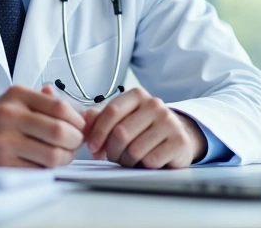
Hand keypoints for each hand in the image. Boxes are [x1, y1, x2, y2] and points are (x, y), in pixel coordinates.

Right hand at [0, 85, 85, 166]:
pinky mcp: (2, 164)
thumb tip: (76, 111)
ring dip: (64, 158)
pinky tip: (42, 163)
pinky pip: (39, 171)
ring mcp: (4, 141)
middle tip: (73, 144)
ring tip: (60, 155)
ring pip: (53, 155)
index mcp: (16, 95)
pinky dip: (47, 169)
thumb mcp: (12, 101)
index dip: (77, 121)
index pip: (61, 107)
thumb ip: (43, 101)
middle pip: (61, 132)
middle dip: (74, 141)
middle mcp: (9, 115)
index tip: (78, 127)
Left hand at [82, 88, 206, 168]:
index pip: (111, 111)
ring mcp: (169, 122)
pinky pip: (151, 160)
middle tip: (113, 156)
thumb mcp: (120, 118)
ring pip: (135, 149)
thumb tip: (81, 124)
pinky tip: (146, 161)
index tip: (93, 146)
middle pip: (121, 133)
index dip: (98, 132)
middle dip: (112, 150)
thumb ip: (98, 118)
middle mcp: (155, 104)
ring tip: (130, 158)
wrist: (175, 136)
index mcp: (137, 95)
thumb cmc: (143, 128)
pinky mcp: (179, 141)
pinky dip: (144, 166)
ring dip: (127, 160)